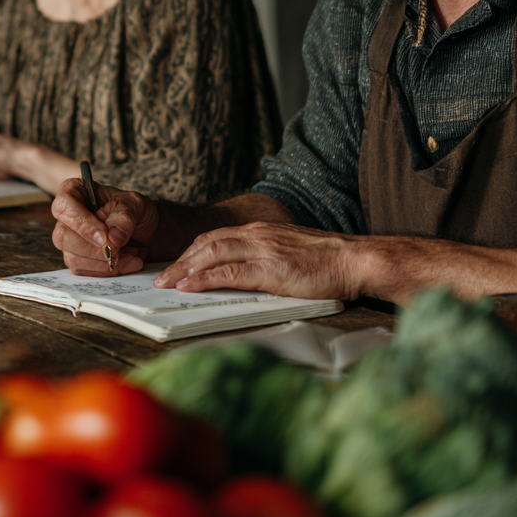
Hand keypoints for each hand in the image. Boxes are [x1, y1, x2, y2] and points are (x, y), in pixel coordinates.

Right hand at [51, 177, 159, 276]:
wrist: (145, 231)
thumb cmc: (134, 211)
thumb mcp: (136, 205)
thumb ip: (125, 217)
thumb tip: (113, 238)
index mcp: (75, 192)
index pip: (64, 206)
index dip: (82, 223)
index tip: (104, 237)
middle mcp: (67, 217)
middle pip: (63, 236)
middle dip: (94, 250)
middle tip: (119, 250)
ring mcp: (70, 240)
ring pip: (73, 258)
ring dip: (104, 262)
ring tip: (131, 254)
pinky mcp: (77, 259)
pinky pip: (84, 271)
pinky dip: (107, 271)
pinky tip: (127, 263)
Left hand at [151, 222, 357, 298]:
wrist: (354, 259)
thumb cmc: (328, 261)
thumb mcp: (290, 251)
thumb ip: (266, 256)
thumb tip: (245, 272)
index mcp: (261, 230)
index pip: (216, 236)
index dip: (193, 251)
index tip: (177, 265)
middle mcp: (257, 234)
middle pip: (207, 243)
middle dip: (181, 260)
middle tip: (162, 277)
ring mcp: (262, 250)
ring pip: (212, 254)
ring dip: (185, 270)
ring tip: (167, 284)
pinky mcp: (270, 269)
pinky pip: (229, 273)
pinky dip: (204, 279)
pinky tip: (189, 287)